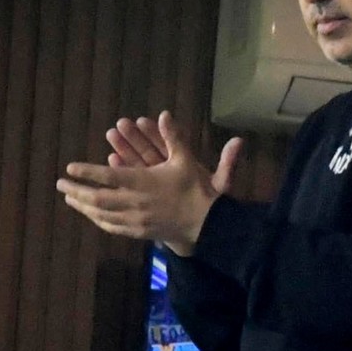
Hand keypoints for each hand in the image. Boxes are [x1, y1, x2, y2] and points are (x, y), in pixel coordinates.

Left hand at [57, 111, 239, 255]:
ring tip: (69, 199)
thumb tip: (165, 114)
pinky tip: (90, 215)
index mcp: (143, 182)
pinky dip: (98, 220)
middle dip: (76, 191)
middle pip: (98, 199)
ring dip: (83, 206)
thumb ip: (173, 137)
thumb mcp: (184, 160)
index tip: (70, 168)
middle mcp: (135, 202)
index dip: (87, 172)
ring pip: (101, 215)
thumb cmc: (195, 189)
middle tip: (60, 184)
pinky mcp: (138, 232)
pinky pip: (112, 227)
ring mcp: (135, 220)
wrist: (206, 224)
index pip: (108, 176)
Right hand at [106, 112, 242, 194]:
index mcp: (184, 166)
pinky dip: (123, 170)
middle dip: (135, 138)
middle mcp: (168, 173)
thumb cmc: (209, 205)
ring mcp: (156, 184)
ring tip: (111, 134)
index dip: (157, 133)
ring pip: (138, 164)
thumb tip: (239, 141)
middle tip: (121, 124)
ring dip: (125, 150)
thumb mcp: (220, 184)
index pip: (168, 146)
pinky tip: (112, 159)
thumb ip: (228, 164)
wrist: (202, 230)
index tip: (143, 120)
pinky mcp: (147, 195)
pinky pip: (132, 182)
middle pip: (149, 152)